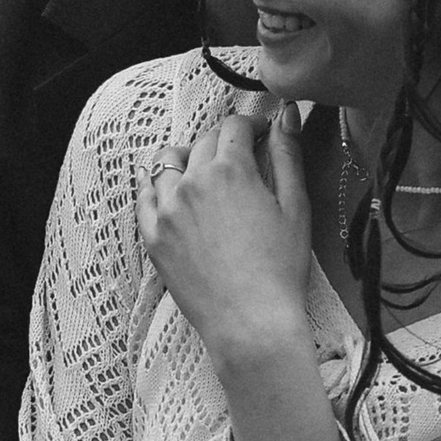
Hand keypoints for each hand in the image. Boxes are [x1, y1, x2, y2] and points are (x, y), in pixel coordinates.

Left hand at [141, 101, 311, 360]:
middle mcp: (192, 182)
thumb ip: (288, 156)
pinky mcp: (152, 236)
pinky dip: (156, 187)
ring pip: (168, 163)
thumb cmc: (281, 270)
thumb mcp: (296, 207)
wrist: (251, 324)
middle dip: (224, 142)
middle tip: (241, 157)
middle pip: (203, 142)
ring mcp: (167, 210)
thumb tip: (287, 115)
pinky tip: (170, 192)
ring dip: (188, 158)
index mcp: (231, 170)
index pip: (234, 126)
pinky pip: (145, 197)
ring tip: (204, 173)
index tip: (262, 136)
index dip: (252, 126)